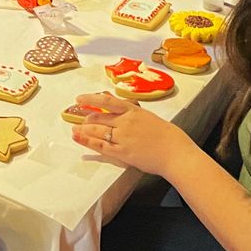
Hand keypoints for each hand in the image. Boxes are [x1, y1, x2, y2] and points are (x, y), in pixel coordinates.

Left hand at [70, 91, 196, 176]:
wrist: (175, 152)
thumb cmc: (167, 136)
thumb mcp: (149, 117)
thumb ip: (133, 115)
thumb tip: (120, 112)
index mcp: (133, 111)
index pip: (107, 101)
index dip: (91, 99)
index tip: (80, 98)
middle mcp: (126, 122)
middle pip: (99, 117)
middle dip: (86, 118)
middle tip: (79, 119)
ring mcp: (123, 137)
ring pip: (97, 131)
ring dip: (83, 129)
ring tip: (75, 130)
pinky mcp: (122, 152)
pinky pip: (101, 146)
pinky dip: (87, 142)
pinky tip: (79, 139)